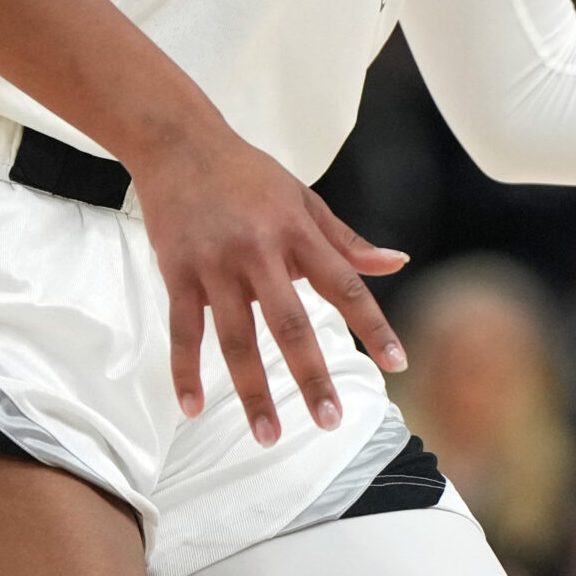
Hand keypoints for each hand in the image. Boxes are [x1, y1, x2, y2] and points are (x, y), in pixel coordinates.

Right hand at [129, 125, 407, 445]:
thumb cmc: (248, 174)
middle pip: (290, 322)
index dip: (374, 326)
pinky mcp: (177, 270)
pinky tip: (192, 407)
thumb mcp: (303, 198)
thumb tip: (398, 262)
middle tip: (330, 421)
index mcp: (297, 231)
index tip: (398, 364)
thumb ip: (347, 240)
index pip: (345, 285)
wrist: (180, 141)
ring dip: (253, 391)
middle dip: (311, 375)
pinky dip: (185, 371)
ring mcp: (215, 263)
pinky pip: (183, 330)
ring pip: (236, 337)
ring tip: (269, 434)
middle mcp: (259, 249)